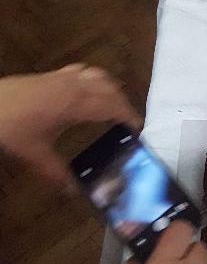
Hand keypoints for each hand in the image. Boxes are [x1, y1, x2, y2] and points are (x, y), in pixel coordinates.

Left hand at [0, 64, 139, 186]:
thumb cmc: (11, 127)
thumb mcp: (34, 153)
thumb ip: (56, 172)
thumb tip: (73, 192)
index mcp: (76, 104)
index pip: (113, 106)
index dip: (129, 116)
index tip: (137, 129)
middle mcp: (76, 86)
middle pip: (112, 90)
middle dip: (124, 105)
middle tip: (128, 124)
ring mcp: (64, 78)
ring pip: (101, 77)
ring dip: (112, 90)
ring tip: (114, 106)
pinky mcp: (53, 74)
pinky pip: (85, 72)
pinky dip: (95, 80)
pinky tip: (90, 90)